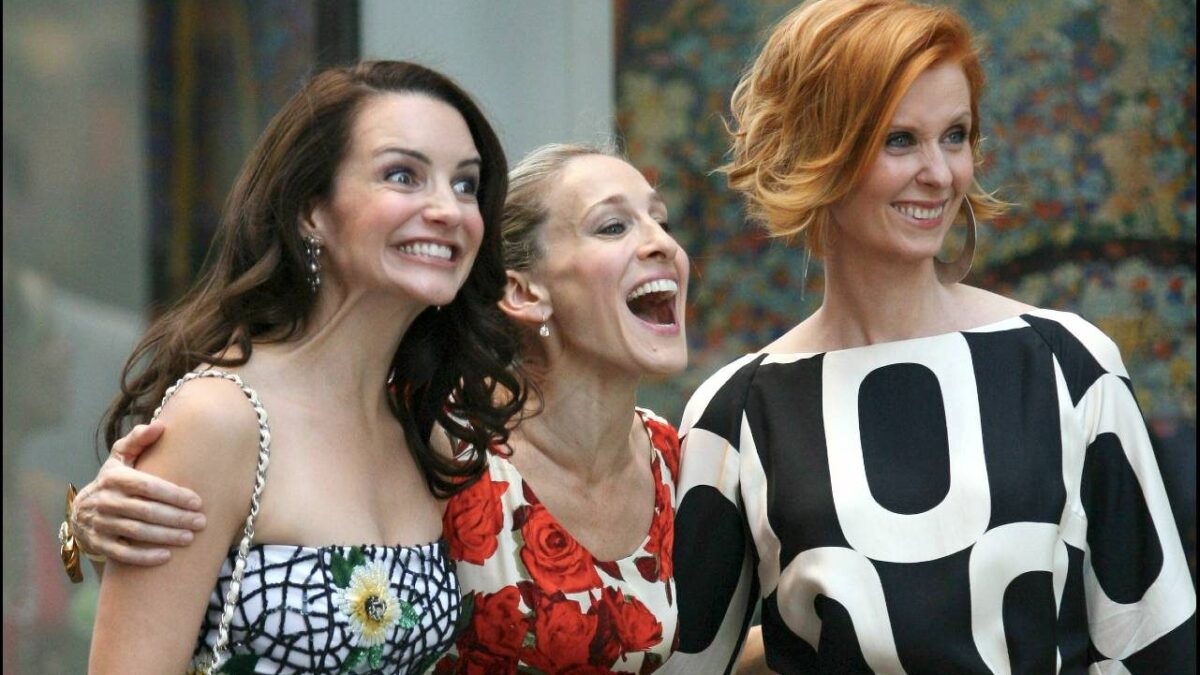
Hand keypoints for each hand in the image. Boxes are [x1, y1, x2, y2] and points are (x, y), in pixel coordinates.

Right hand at [72, 422, 205, 564]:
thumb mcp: (120, 457)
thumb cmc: (113, 481)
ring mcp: (101, 523)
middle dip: (176, 517)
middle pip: (146, 511)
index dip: (173, 494)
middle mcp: (106, 500)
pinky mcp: (99, 543)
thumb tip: (159, 426)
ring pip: (137, 532)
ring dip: (165, 536)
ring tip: (190, 537)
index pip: (148, 486)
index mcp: (115, 478)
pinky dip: (144, 556)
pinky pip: (123, 553)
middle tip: (200, 522)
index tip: (197, 502)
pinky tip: (166, 556)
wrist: (81, 511)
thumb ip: (138, 440)